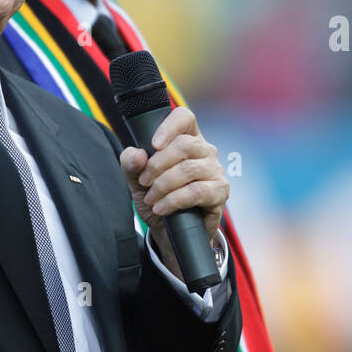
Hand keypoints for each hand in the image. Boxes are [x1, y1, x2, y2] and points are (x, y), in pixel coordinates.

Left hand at [119, 106, 228, 278]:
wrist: (170, 233)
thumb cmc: (158, 199)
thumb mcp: (137, 181)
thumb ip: (131, 164)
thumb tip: (138, 155)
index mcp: (186, 139)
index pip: (184, 117)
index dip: (168, 127)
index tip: (153, 145)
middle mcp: (204, 151)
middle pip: (184, 144)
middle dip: (157, 165)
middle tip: (144, 182)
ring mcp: (215, 171)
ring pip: (188, 169)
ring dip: (163, 185)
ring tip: (151, 199)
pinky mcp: (220, 193)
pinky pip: (196, 191)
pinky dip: (173, 200)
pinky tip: (162, 207)